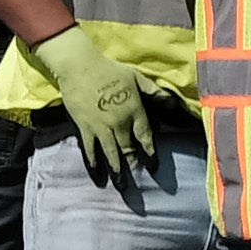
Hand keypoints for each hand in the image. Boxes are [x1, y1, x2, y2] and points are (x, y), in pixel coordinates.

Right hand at [47, 46, 162, 193]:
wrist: (78, 66)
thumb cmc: (109, 69)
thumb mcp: (136, 77)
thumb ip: (154, 91)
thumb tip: (171, 102)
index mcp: (134, 110)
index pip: (145, 136)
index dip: (150, 151)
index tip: (154, 164)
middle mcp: (119, 122)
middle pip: (128, 147)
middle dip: (133, 163)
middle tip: (137, 179)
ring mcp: (101, 126)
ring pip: (111, 152)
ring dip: (116, 168)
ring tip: (121, 183)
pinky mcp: (84, 126)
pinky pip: (90, 146)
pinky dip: (93, 159)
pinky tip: (96, 169)